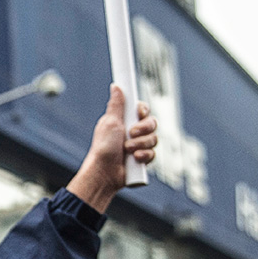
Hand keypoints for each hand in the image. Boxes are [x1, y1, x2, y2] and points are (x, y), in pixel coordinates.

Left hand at [67, 85, 157, 211]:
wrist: (104, 172)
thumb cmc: (103, 147)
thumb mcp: (110, 122)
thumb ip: (116, 105)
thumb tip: (116, 86)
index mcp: (125, 121)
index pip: (142, 109)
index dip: (143, 111)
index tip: (138, 113)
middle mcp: (133, 132)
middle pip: (152, 122)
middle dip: (144, 128)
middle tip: (132, 133)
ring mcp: (139, 145)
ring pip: (154, 138)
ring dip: (141, 144)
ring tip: (127, 149)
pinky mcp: (143, 159)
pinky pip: (153, 153)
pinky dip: (145, 155)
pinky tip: (135, 159)